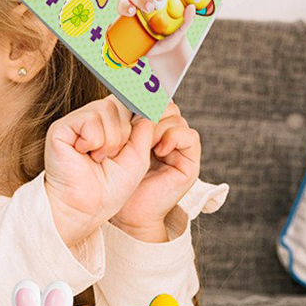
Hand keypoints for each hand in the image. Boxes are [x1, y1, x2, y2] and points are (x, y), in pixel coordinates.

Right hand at [44, 95, 154, 246]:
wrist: (87, 208)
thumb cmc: (108, 189)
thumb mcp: (137, 156)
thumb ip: (144, 128)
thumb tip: (149, 102)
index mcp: (108, 126)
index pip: (126, 101)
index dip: (138, 108)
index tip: (148, 112)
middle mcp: (91, 121)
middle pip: (119, 102)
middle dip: (124, 133)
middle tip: (111, 156)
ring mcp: (75, 123)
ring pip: (106, 109)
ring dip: (110, 140)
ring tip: (98, 158)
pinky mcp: (61, 128)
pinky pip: (90, 119)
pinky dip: (94, 141)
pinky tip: (84, 154)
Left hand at [111, 100, 200, 240]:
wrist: (127, 213)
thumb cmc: (116, 182)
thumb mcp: (115, 145)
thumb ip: (123, 121)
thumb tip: (124, 92)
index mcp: (147, 129)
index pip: (152, 99)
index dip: (143, 97)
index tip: (129, 97)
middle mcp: (165, 135)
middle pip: (165, 103)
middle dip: (148, 110)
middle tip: (133, 124)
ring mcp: (178, 147)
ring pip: (175, 117)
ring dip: (157, 125)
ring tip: (144, 142)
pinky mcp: (189, 161)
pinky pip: (189, 136)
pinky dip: (173, 137)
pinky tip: (159, 149)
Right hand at [116, 0, 195, 53]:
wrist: (162, 49)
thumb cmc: (173, 31)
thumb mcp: (183, 25)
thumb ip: (188, 18)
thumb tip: (191, 7)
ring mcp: (135, 0)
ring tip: (150, 9)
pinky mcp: (126, 12)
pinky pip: (121, 4)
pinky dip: (125, 6)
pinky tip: (133, 12)